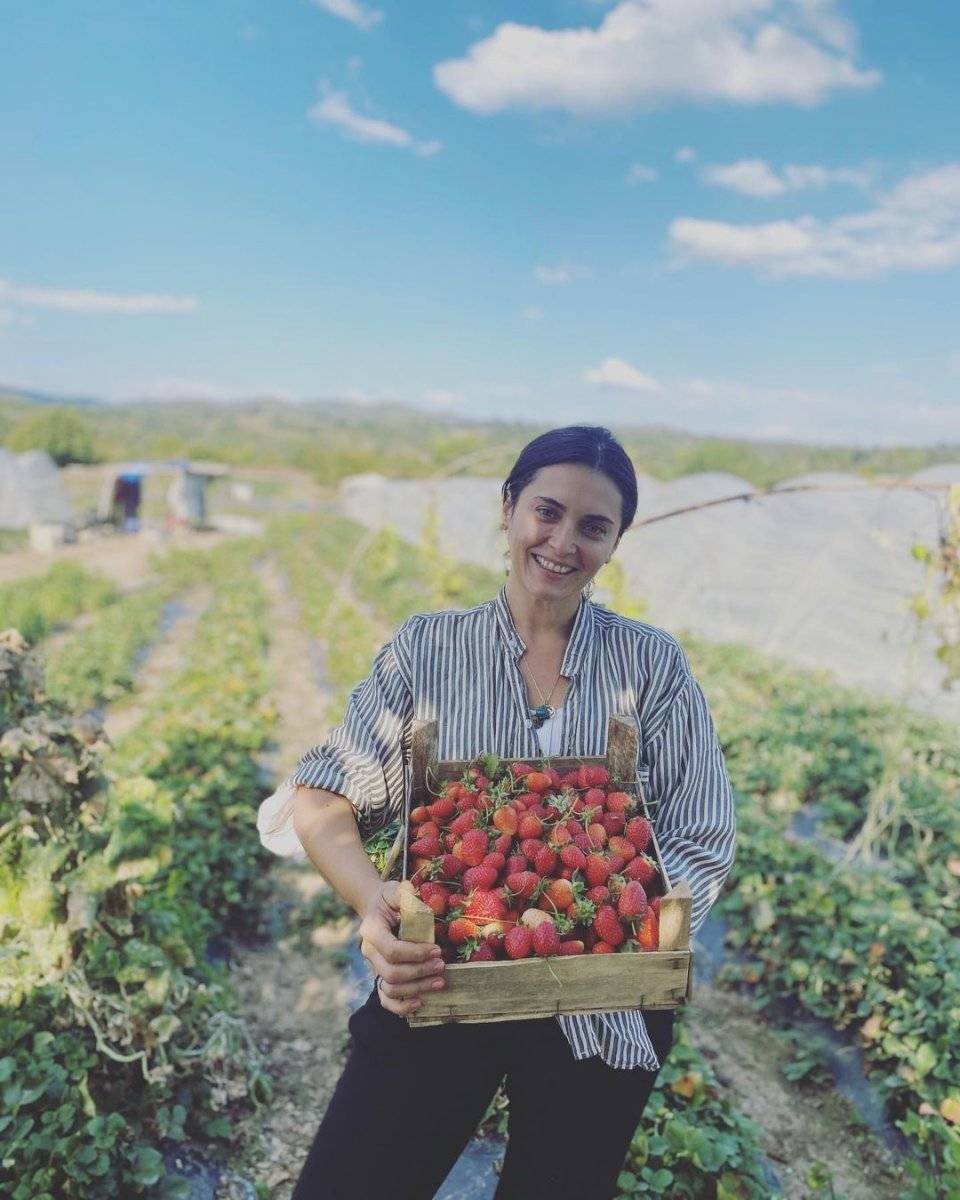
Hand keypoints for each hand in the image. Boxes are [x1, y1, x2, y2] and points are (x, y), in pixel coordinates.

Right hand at [358, 880, 444, 1015]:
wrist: (378, 909)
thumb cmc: (389, 899)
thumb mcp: (395, 890)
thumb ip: (403, 893)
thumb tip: (412, 894)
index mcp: (371, 930)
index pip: (391, 950)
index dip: (415, 953)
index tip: (436, 949)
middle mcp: (369, 951)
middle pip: (391, 972)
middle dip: (420, 972)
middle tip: (442, 966)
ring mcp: (373, 967)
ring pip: (390, 988)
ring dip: (417, 988)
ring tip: (439, 981)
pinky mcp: (380, 977)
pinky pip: (386, 1000)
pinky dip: (401, 1006)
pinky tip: (420, 1002)